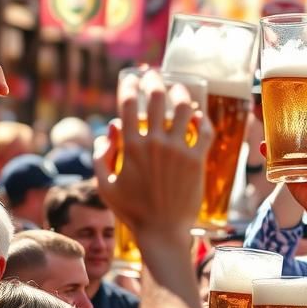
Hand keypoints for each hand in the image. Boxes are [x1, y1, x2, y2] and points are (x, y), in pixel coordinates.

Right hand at [94, 69, 212, 239]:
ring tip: (178, 90)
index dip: (129, 85)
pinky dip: (202, 119)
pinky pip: (204, 130)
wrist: (162, 232)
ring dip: (180, 94)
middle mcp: (155, 144)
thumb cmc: (132, 211)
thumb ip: (102, 155)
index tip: (130, 78)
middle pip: (157, 97)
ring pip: (183, 108)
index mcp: (131, 147)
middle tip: (153, 75)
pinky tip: (197, 116)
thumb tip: (110, 128)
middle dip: (154, 80)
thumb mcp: (105, 185)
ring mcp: (179, 151)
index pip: (129, 103)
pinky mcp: (197, 160)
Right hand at [266, 126, 306, 225]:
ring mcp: (295, 164)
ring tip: (268, 132)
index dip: (305, 122)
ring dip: (274, 141)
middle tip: (278, 117)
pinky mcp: (287, 175)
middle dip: (286, 129)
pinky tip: (265, 148)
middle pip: (294, 139)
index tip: (298, 109)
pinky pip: (277, 164)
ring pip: (283, 150)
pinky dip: (269, 156)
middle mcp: (306, 155)